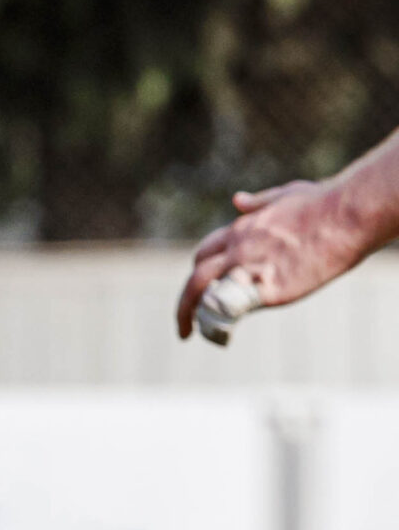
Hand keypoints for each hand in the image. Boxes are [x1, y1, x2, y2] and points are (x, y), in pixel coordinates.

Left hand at [174, 180, 364, 338]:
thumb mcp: (284, 194)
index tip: (200, 287)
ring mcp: (250, 270)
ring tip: (185, 332)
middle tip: (182, 322)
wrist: (346, 215)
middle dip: (185, 300)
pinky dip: (222, 320)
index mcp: (241, 230)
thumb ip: (259, 202)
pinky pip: (235, 308)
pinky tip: (217, 334)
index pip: (206, 254)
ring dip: (192, 315)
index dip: (200, 271)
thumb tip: (237, 200)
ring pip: (205, 294)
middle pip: (196, 277)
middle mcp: (238, 250)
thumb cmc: (323, 202)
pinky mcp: (270, 290)